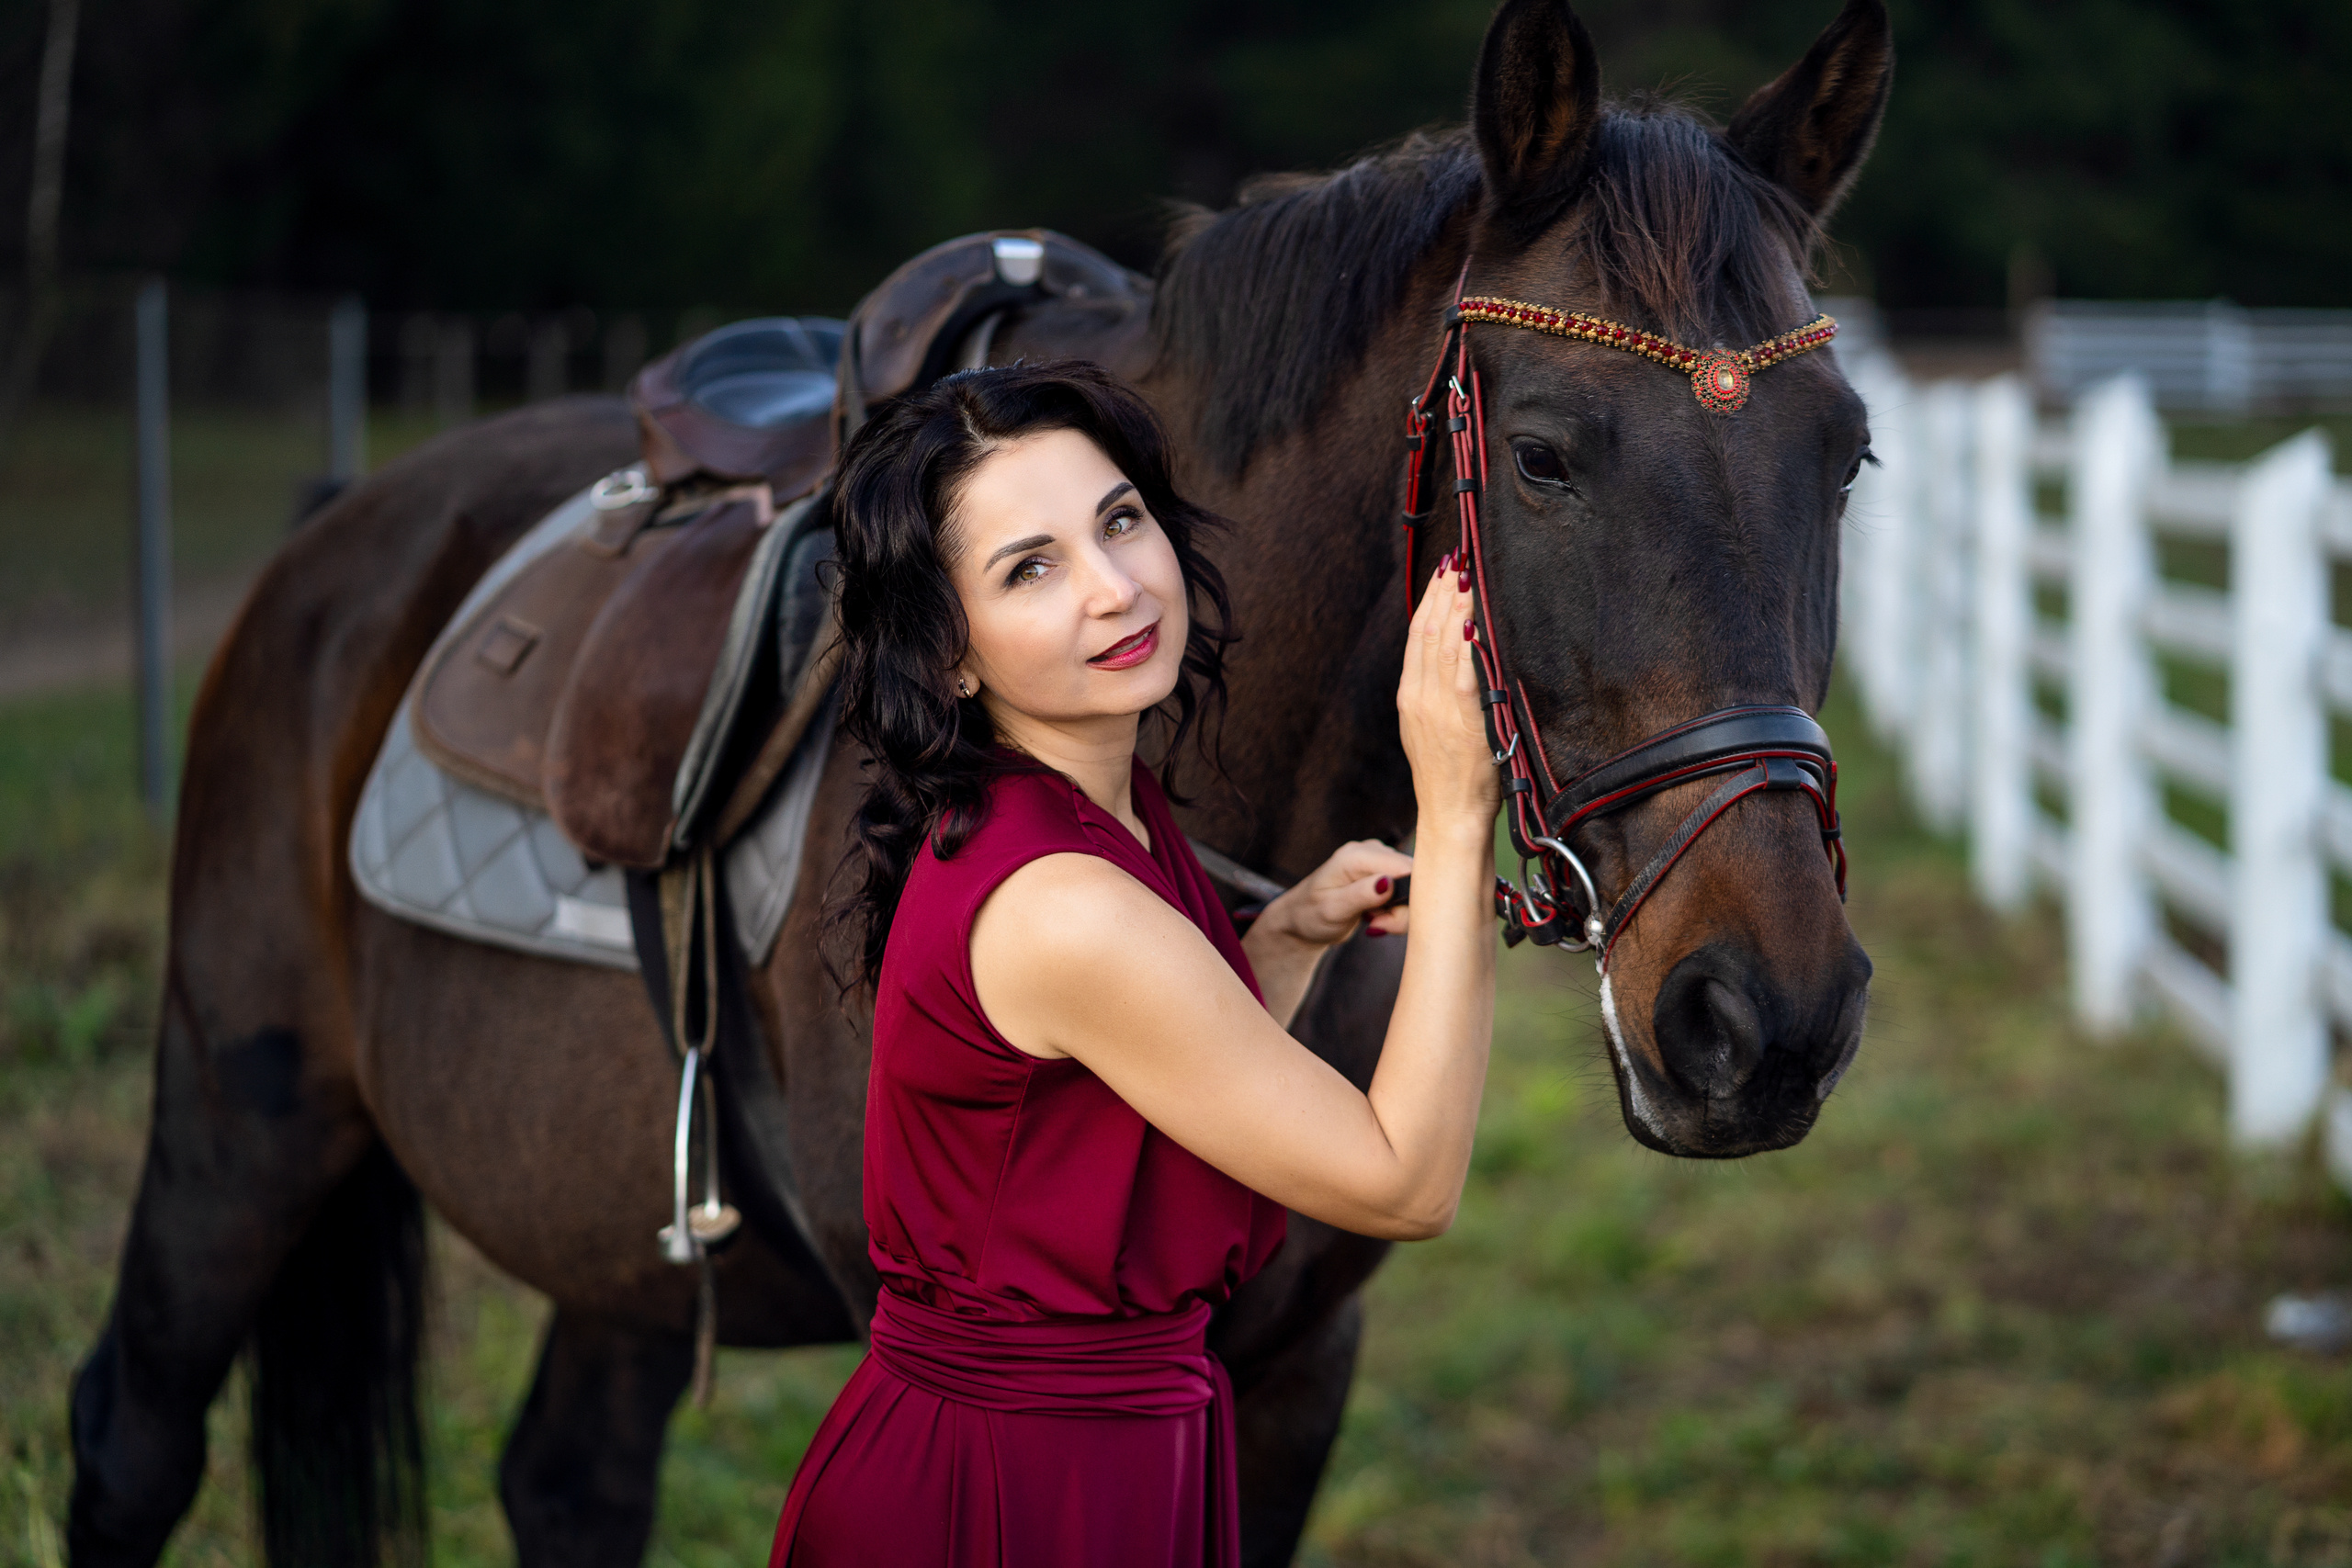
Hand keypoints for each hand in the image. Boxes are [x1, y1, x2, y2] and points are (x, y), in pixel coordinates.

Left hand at [1256, 839, 1416, 949]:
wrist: (1303, 919)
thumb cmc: (1311, 915)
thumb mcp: (1332, 910)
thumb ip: (1361, 895)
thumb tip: (1388, 882)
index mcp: (1356, 855)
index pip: (1404, 867)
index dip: (1410, 896)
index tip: (1388, 920)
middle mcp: (1372, 851)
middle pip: (1415, 877)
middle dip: (1405, 909)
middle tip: (1379, 925)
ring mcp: (1381, 861)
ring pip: (1415, 887)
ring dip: (1401, 913)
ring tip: (1374, 921)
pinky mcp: (1387, 873)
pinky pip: (1408, 892)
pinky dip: (1398, 910)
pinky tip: (1378, 916)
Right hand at [1399, 553, 1501, 835]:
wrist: (1450, 815)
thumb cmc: (1450, 778)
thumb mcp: (1432, 730)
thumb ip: (1438, 695)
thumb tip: (1456, 659)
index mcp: (1410, 697)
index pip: (1418, 636)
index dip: (1429, 599)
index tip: (1443, 572)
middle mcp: (1418, 696)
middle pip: (1427, 630)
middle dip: (1443, 591)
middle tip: (1457, 558)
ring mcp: (1437, 705)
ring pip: (1443, 642)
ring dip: (1456, 604)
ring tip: (1467, 573)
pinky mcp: (1460, 717)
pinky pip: (1463, 668)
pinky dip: (1467, 639)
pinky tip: (1474, 615)